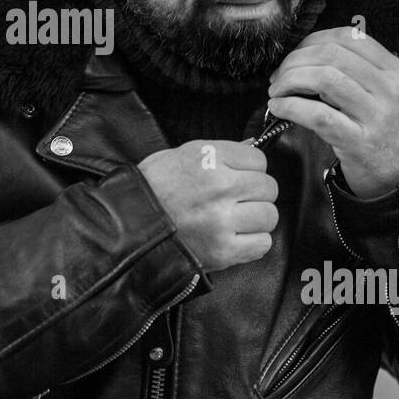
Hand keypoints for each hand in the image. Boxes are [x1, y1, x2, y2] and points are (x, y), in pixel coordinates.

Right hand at [137, 140, 278, 272]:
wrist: (128, 224)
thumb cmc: (153, 187)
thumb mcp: (183, 154)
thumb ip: (221, 152)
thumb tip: (253, 148)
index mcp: (210, 158)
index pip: (259, 160)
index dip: (249, 169)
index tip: (237, 176)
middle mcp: (220, 187)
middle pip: (268, 187)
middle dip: (255, 193)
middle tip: (236, 199)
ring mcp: (223, 221)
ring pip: (269, 216)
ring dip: (256, 218)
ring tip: (235, 219)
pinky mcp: (223, 250)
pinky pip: (262, 244)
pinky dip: (252, 242)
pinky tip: (235, 237)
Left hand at [267, 28, 398, 199]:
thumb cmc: (387, 131)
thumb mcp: (388, 93)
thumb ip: (359, 71)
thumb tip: (306, 55)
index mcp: (394, 70)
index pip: (347, 37)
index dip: (311, 42)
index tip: (294, 56)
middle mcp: (388, 89)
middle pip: (330, 55)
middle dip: (294, 61)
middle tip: (278, 77)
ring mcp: (376, 115)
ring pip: (324, 78)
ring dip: (289, 81)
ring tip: (277, 92)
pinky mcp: (359, 142)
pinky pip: (317, 115)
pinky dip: (290, 107)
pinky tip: (278, 109)